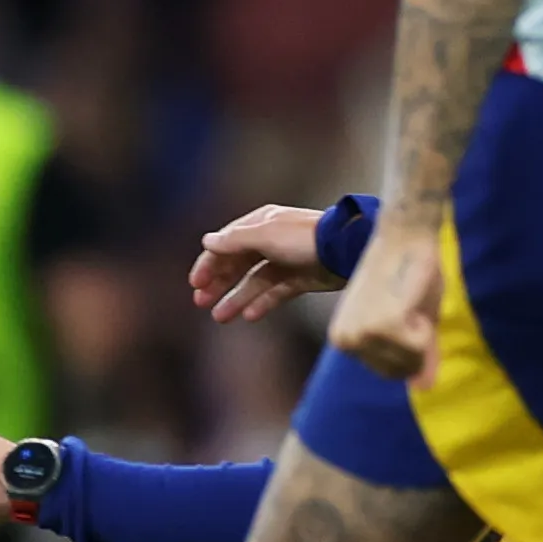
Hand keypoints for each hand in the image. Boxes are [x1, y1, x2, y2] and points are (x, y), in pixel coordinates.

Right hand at [190, 204, 338, 322]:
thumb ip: (235, 240)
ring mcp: (287, 261)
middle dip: (219, 283)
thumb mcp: (265, 235)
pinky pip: (275, 293)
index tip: (195, 283)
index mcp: (260, 225)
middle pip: (238, 264)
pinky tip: (249, 316)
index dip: (209, 263)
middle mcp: (271, 241)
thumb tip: (207, 241)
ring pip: (254, 282)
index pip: (226, 244)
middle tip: (200, 302)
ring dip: (236, 298)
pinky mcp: (302, 279)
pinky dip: (261, 304)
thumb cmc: (304, 238)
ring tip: (220, 317)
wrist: (347, 250)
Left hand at [326, 211, 445, 382]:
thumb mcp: (410, 321)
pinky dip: (425, 327)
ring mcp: (361, 335)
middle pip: (401, 371)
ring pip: (411, 361)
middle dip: (417, 342)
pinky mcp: (381, 327)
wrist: (404, 236)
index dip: (411, 347)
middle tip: (407, 304)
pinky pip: (420, 349)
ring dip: (422, 333)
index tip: (403, 311)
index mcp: (344, 340)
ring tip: (407, 301)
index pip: (392, 372)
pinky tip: (410, 301)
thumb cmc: (408, 274)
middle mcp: (345, 342)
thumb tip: (424, 387)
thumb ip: (415, 355)